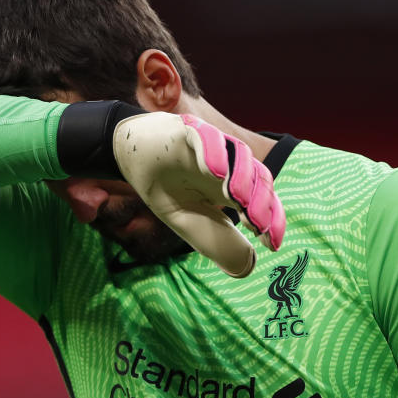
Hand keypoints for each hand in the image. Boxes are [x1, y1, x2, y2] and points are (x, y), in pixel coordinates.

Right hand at [112, 112, 284, 276]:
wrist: (126, 153)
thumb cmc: (162, 186)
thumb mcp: (187, 222)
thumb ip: (216, 242)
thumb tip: (249, 267)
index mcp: (230, 188)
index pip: (262, 201)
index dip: (271, 220)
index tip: (271, 244)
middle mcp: (228, 166)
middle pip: (258, 178)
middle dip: (261, 203)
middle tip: (257, 226)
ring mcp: (212, 146)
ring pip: (238, 155)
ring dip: (241, 177)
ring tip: (238, 199)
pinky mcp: (189, 130)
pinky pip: (206, 137)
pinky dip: (214, 151)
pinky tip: (216, 170)